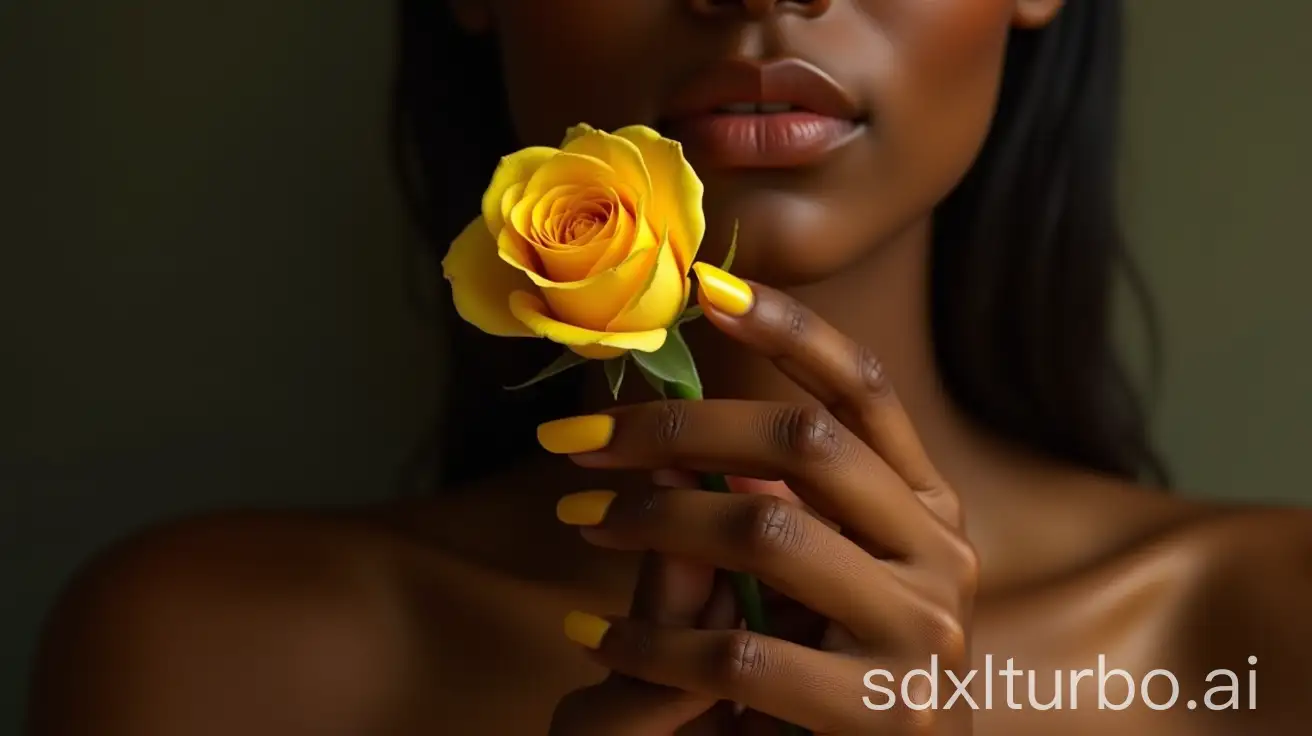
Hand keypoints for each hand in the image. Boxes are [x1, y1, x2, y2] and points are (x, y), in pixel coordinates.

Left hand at [547, 266, 977, 734]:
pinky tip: (594, 638)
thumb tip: (675, 433)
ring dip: (653, 517)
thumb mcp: (802, 582)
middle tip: (579, 438)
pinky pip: (737, 651)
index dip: (788, 327)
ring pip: (764, 529)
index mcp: (926, 511)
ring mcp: (926, 634)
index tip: (703, 283)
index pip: (863, 390)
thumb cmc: (822, 681)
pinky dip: (647, 641)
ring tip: (583, 524)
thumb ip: (764, 506)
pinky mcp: (888, 713)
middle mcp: (943, 556)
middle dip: (677, 424)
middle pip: (803, 442)